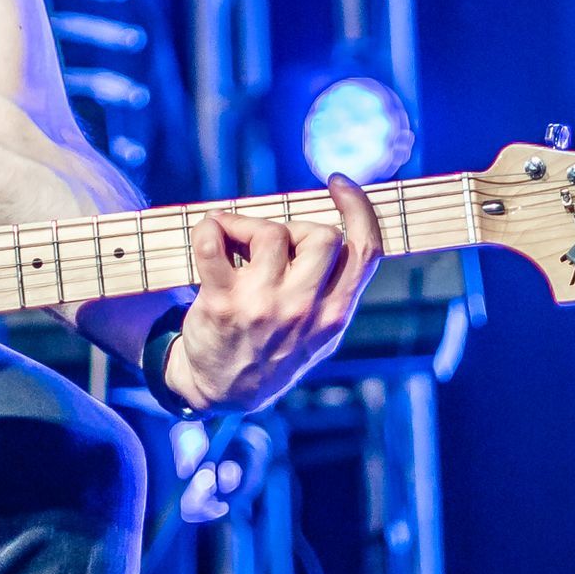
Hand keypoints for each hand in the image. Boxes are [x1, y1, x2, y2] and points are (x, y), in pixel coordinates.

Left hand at [165, 177, 381, 413]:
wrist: (221, 391)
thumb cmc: (272, 350)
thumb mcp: (319, 333)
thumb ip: (333, 288)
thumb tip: (333, 225)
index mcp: (335, 314)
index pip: (365, 251)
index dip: (358, 208)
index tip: (338, 183)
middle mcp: (304, 310)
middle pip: (321, 234)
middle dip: (295, 227)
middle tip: (270, 244)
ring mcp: (262, 306)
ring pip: (270, 231)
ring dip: (247, 225)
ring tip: (233, 241)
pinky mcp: (221, 303)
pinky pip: (213, 242)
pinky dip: (209, 228)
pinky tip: (210, 234)